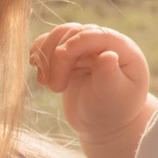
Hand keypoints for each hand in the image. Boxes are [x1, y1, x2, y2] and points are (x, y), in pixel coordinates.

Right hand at [32, 24, 153, 144]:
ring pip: (60, 34)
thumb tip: (108, 54)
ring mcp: (86, 47)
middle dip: (59, 58)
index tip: (60, 56)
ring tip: (44, 83)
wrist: (104, 124)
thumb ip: (109, 75)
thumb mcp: (114, 97)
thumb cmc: (113, 112)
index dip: (77, 42)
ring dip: (47, 55)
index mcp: (123, 49)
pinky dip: (40, 50)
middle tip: (54, 88)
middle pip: (74, 33)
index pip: (97, 35)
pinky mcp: (70, 54)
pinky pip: (51, 42)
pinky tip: (34, 65)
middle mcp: (104, 43)